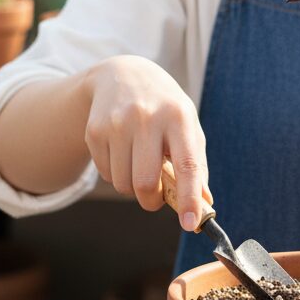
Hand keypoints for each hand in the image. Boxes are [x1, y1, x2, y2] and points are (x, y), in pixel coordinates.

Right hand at [83, 55, 210, 228]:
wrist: (124, 75)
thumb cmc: (165, 108)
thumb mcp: (187, 125)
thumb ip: (197, 164)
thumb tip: (204, 204)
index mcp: (178, 117)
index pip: (187, 164)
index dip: (189, 197)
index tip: (191, 224)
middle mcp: (147, 118)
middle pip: (146, 182)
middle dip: (152, 200)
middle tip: (156, 195)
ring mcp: (117, 123)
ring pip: (123, 184)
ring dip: (133, 187)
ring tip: (139, 164)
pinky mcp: (95, 130)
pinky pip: (105, 174)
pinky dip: (116, 174)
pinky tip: (122, 151)